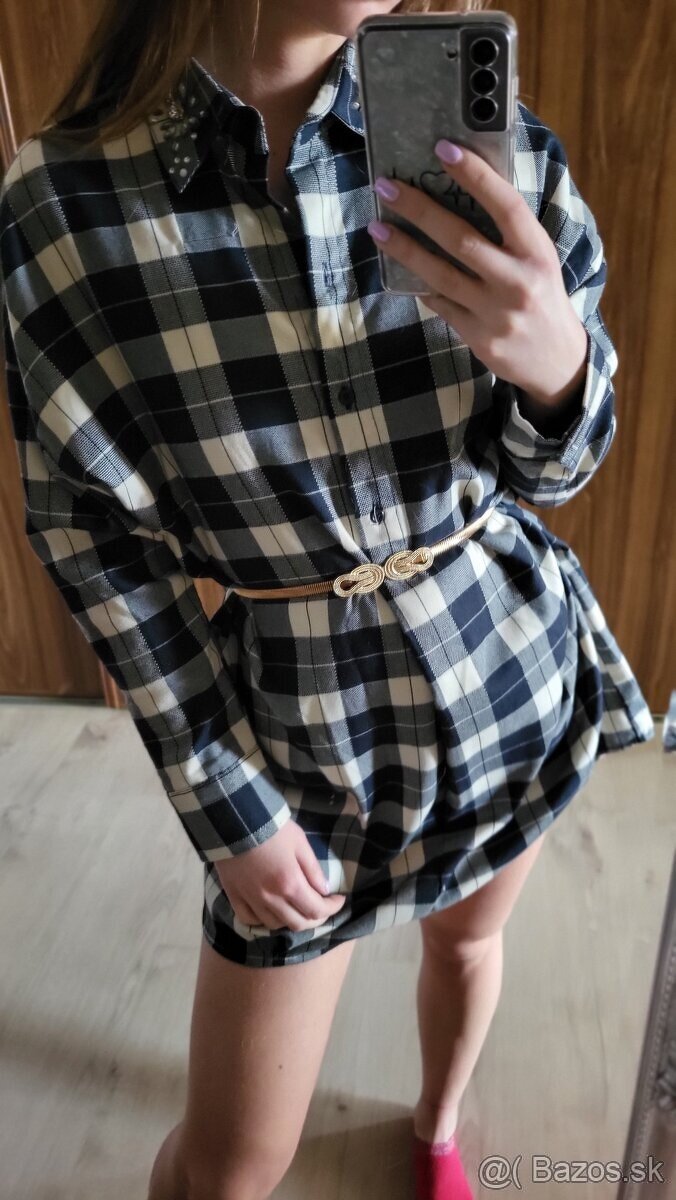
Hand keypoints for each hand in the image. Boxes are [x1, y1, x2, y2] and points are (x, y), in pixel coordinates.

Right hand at [214, 819, 345, 931]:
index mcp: (290, 884)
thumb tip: (325, 890)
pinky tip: (270, 912)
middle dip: (315, 918)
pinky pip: (250, 920)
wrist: (235, 819)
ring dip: (291, 920)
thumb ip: (313, 869)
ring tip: (298, 909)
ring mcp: (251, 900)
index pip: (316, 910)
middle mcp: (271, 898)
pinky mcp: (235, 897)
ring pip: (275, 925)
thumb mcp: (299, 842)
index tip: (339, 899)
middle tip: (322, 907)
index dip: (332, 908)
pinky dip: (263, 921)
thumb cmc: (272, 828)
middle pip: (298, 923)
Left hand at [368, 139, 588, 406]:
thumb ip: (508, 233)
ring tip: (377, 228)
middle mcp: (518, 281)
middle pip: (461, 239)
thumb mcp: (538, 259)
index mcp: (537, 252)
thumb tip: (460, 194)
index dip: (475, 175)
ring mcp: (496, 313)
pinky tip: (400, 268)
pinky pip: (441, 305)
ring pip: (441, 275)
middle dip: (420, 210)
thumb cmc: (542, 297)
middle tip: (386, 187)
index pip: (505, 205)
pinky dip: (421, 286)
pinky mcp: (480, 338)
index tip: (443, 149)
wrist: (558, 361)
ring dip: (405, 249)